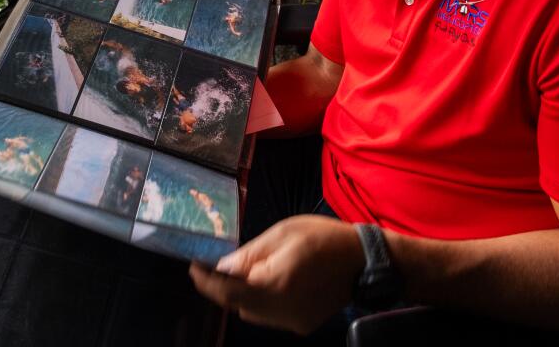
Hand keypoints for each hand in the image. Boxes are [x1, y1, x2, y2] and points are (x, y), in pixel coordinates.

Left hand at [189, 215, 365, 334]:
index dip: (206, 281)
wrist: (364, 261)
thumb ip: (250, 254)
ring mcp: (292, 322)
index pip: (228, 290)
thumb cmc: (323, 237)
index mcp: (275, 283)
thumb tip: (221, 267)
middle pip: (237, 305)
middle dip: (222, 287)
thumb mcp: (283, 233)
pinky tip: (273, 282)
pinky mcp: (302, 326)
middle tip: (212, 267)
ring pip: (252, 313)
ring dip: (243, 294)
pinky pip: (271, 316)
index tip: (193, 267)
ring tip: (247, 271)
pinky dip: (263, 301)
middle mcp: (281, 310)